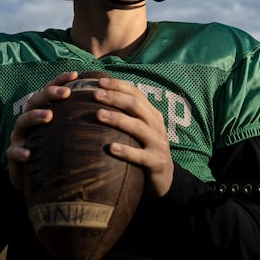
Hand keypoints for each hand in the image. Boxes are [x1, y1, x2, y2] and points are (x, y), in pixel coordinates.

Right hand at [6, 71, 77, 189]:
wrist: (36, 181)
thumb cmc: (55, 154)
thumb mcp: (67, 136)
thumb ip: (80, 123)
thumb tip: (109, 109)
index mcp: (41, 113)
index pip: (49, 92)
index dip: (60, 81)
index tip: (75, 74)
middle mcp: (28, 122)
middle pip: (35, 101)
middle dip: (49, 94)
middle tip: (66, 93)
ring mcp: (19, 138)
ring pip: (21, 122)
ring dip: (34, 116)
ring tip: (49, 116)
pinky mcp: (13, 157)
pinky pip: (13, 152)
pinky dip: (20, 151)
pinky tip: (28, 154)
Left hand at [93, 76, 173, 197]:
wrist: (165, 179)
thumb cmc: (144, 150)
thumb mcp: (140, 131)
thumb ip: (126, 116)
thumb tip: (97, 100)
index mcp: (152, 115)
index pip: (136, 94)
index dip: (119, 86)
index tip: (99, 81)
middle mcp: (157, 126)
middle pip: (137, 106)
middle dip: (115, 98)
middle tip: (95, 94)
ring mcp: (158, 144)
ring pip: (138, 127)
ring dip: (117, 119)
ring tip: (98, 114)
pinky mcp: (156, 162)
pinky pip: (140, 156)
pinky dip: (126, 151)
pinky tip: (110, 148)